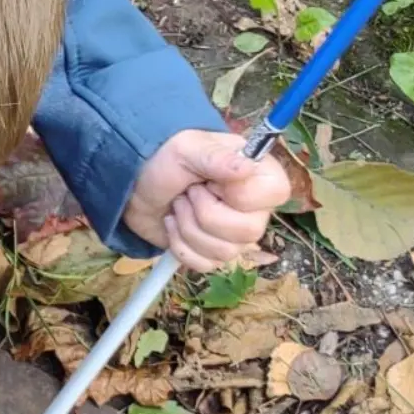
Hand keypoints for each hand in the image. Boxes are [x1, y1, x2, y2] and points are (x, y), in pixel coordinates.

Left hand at [123, 129, 291, 271]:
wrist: (138, 186)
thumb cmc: (168, 161)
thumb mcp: (187, 149)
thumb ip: (215, 157)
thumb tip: (247, 167)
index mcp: (261, 175)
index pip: (275, 195)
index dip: (238, 193)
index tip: (212, 180)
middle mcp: (256, 209)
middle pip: (248, 231)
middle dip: (205, 213)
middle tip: (189, 193)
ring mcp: (237, 236)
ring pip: (225, 252)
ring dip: (188, 227)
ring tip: (178, 205)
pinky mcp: (213, 255)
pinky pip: (205, 264)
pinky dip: (180, 246)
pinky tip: (173, 224)